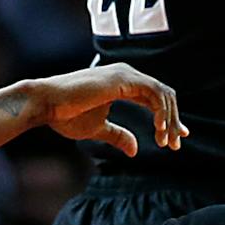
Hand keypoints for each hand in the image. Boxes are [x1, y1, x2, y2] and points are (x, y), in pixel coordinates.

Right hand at [31, 63, 186, 157]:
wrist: (46, 105)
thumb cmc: (66, 115)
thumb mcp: (98, 129)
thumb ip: (118, 136)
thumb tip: (135, 150)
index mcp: (121, 83)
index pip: (153, 97)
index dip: (168, 117)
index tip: (177, 137)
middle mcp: (126, 74)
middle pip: (163, 95)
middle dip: (173, 120)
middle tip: (176, 144)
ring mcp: (126, 74)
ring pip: (163, 94)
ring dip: (169, 119)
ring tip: (166, 141)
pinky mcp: (123, 79)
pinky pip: (154, 94)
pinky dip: (161, 113)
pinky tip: (158, 130)